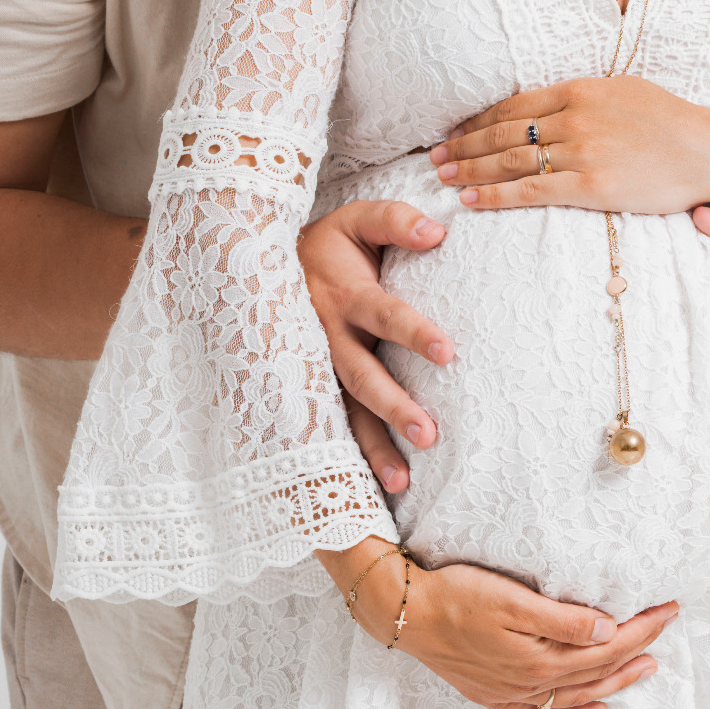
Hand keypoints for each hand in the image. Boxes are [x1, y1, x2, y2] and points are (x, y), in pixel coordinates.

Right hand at [299, 201, 455, 495]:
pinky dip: (352, 458)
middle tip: (429, 435)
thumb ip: (396, 221)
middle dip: (394, 406)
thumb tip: (437, 232)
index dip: (412, 331)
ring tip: (403, 482)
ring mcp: (318, 368)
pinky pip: (333, 427)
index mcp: (345, 294)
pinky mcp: (314, 389)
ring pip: (344, 412)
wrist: (262, 263)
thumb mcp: (357, 220)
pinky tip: (374, 488)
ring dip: (372, 447)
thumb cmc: (331, 245)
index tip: (447, 352)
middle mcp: (328, 336)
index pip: (384, 313)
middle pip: (362, 376)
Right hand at [319, 537, 675, 708]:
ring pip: (578, 694)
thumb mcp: (512, 600)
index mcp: (541, 657)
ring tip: (647, 667)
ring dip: (616, 682)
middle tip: (667, 627)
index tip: (669, 608)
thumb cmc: (457, 595)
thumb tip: (610, 631)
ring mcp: (513, 693)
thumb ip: (563, 619)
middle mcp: (532, 682)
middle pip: (599, 670)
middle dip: (638, 647)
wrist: (406, 614)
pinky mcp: (496, 695)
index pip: (607, 646)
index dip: (642, 628)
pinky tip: (593, 708)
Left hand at [432, 76, 709, 212]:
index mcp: (581, 89)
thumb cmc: (672, 123)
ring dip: (470, 169)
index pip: (514, 105)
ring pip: (509, 161)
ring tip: (444, 178)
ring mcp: (582, 151)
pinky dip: (495, 194)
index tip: (454, 132)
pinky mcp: (591, 186)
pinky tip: (471, 199)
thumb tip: (556, 104)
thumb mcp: (625, 92)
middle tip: (434, 157)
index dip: (478, 121)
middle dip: (463, 145)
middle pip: (503, 132)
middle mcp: (575, 117)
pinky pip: (530, 190)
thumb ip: (586, 97)